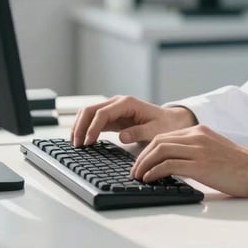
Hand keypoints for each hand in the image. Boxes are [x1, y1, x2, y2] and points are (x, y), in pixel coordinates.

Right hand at [70, 95, 196, 146]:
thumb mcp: (156, 130)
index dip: (92, 127)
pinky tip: (81, 140)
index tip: (87, 142)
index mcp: (127, 103)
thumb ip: (140, 132)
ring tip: (75, 144)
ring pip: (88, 113)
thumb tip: (122, 136)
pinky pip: (93, 120)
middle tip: (75, 145)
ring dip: (79, 126)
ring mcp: (113, 109)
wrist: (172, 120)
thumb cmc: (165, 124)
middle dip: (80, 126)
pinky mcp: (112, 117)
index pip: (102, 113)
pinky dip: (85, 128)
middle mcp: (118, 103)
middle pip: (90, 110)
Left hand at [132, 124, 247, 197]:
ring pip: (160, 150)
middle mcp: (197, 137)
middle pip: (158, 141)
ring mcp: (198, 150)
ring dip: (144, 164)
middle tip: (134, 171)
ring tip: (138, 176)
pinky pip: (169, 164)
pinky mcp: (200, 165)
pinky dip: (155, 171)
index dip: (148, 150)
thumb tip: (175, 164)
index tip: (141, 162)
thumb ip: (196, 151)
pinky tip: (150, 179)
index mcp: (200, 131)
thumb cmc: (239, 165)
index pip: (165, 136)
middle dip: (142, 156)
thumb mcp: (214, 149)